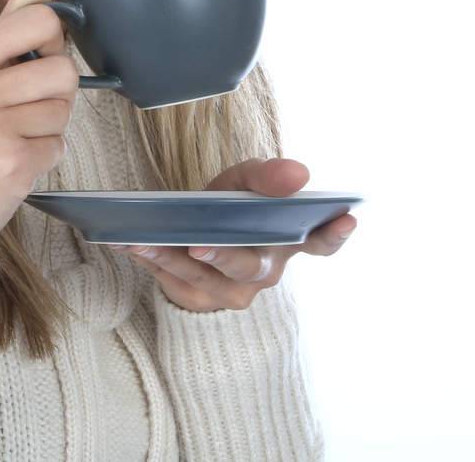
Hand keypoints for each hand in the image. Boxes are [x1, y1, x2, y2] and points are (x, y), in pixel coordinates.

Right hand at [0, 0, 75, 261]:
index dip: (51, 43)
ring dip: (49, 128)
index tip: (32, 62)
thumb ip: (8, 23)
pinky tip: (12, 164)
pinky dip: (44, 158)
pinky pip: (58, 146)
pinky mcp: (10, 163)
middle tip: (21, 112)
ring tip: (12, 139)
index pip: (40, 20)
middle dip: (55, 93)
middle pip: (63, 68)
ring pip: (64, 110)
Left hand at [123, 157, 356, 311]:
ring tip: (143, 240)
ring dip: (169, 257)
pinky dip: (149, 259)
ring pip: (202, 276)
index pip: (321, 243)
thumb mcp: (244, 182)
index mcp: (287, 242)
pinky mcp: (198, 299)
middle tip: (200, 245)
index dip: (335, 233)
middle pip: (249, 267)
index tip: (347, 216)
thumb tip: (298, 173)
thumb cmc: (229, 208)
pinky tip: (127, 243)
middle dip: (225, 256)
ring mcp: (232, 292)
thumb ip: (266, 176)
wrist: (195, 235)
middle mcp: (265, 272)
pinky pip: (172, 280)